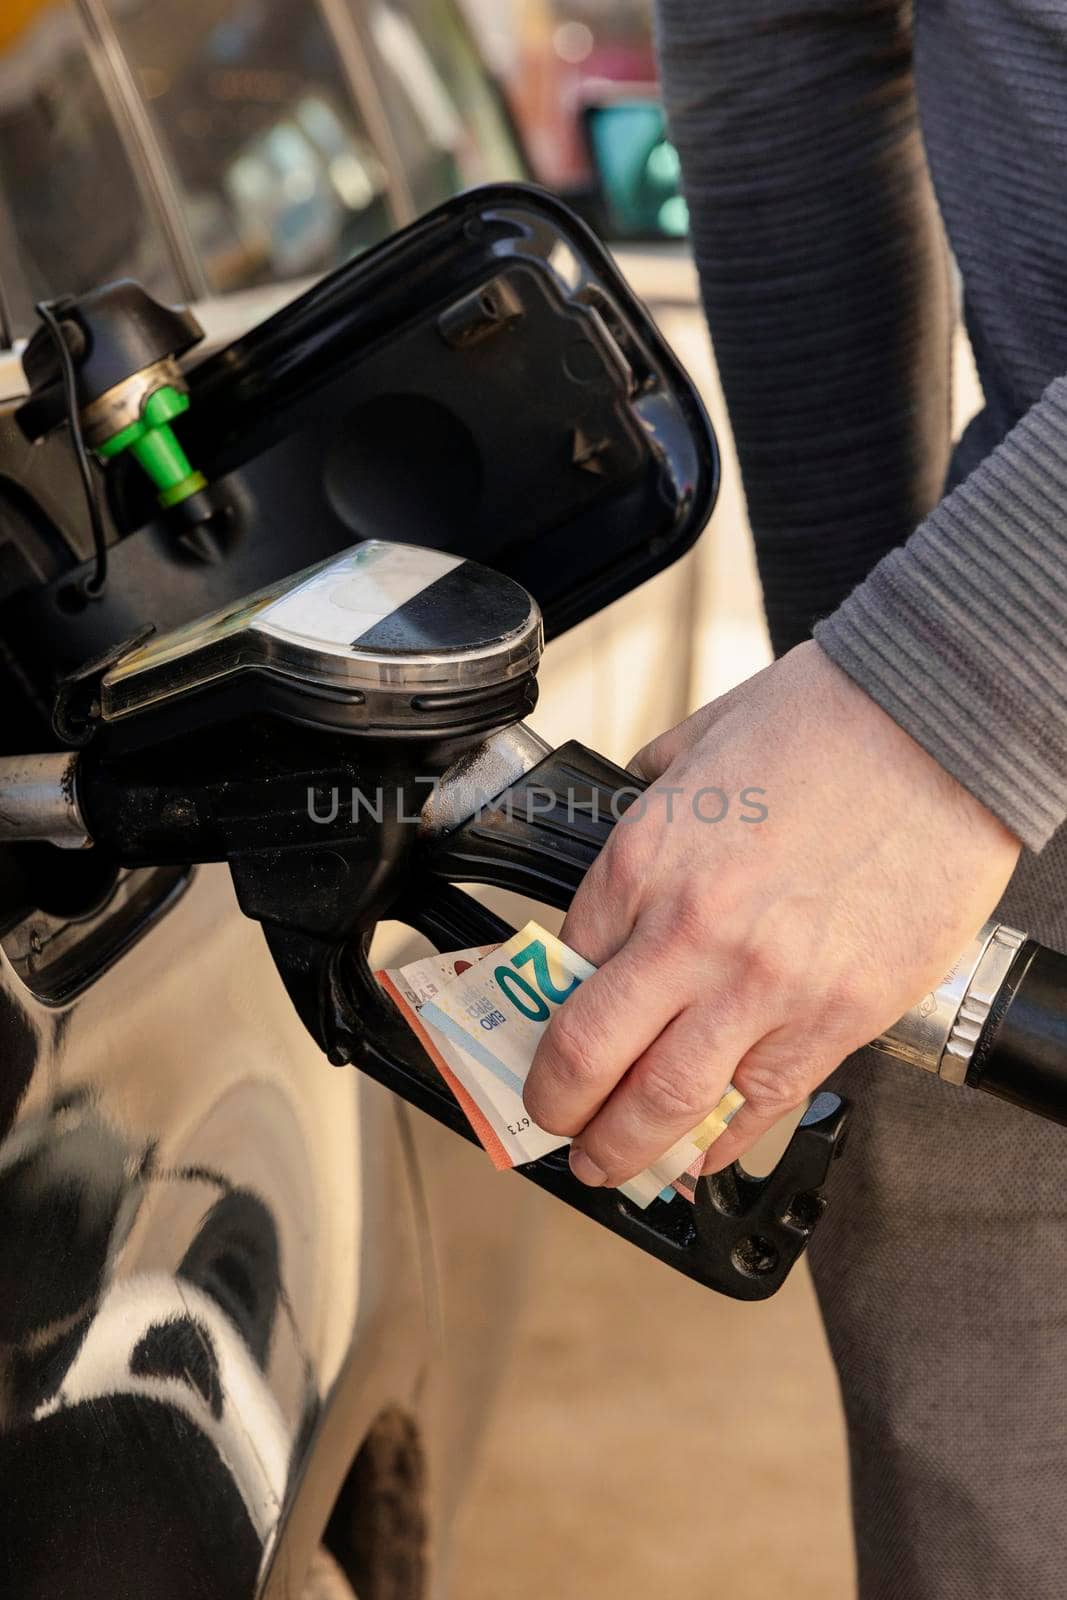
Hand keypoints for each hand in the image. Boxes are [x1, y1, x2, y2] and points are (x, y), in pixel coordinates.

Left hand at [524, 641, 1020, 1185]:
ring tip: (609, 1162)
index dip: (539, 1012)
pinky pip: (763, 1103)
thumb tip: (639, 815)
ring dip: (624, 1147)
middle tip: (551, 1121)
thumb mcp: (702, 741)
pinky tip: (701, 1156)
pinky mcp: (839, 1017)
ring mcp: (766, 985)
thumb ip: (654, 792)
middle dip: (555, 1105)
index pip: (558, 965)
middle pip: (589, 1054)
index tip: (538, 1034)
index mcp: (644, 859)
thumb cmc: (830, 720)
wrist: (942, 726)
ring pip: (668, 1102)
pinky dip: (724, 1143)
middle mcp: (692, 933)